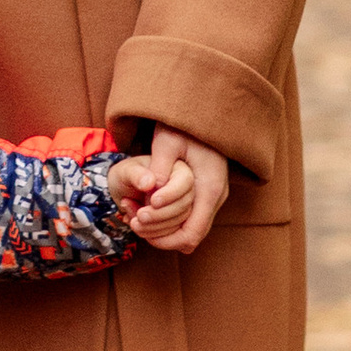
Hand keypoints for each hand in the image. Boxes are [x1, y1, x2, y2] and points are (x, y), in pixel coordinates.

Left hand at [119, 125, 230, 252]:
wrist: (205, 113)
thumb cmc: (184, 125)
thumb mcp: (168, 141)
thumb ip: (160, 166)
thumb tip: (151, 189)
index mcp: (209, 187)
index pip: (191, 233)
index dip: (164, 236)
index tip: (140, 217)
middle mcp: (217, 196)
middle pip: (190, 237)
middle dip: (160, 235)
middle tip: (133, 221)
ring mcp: (215, 195)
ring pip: (191, 229)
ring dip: (164, 229)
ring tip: (136, 215)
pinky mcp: (208, 192)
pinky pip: (192, 218)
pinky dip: (171, 220)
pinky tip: (149, 208)